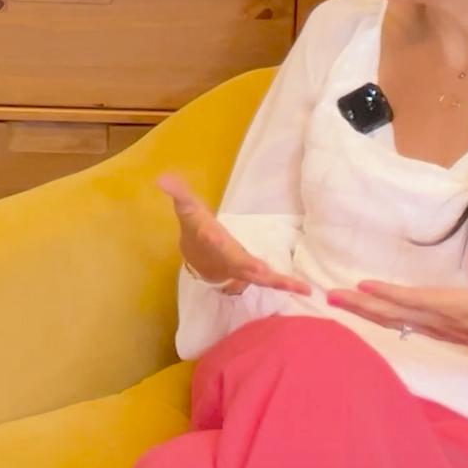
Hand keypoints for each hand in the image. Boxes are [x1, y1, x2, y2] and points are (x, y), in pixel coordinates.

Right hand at [156, 174, 310, 295]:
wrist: (200, 259)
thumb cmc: (197, 229)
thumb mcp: (189, 209)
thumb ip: (178, 193)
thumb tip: (161, 178)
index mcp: (209, 238)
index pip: (207, 236)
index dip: (210, 236)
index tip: (212, 236)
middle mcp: (225, 257)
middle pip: (236, 262)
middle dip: (248, 267)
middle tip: (262, 271)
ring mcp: (241, 269)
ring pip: (258, 277)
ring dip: (275, 281)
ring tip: (297, 286)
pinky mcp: (254, 274)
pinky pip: (270, 280)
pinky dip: (286, 284)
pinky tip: (306, 289)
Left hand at [324, 248, 467, 388]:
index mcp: (453, 308)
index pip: (413, 300)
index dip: (388, 293)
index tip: (361, 284)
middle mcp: (437, 321)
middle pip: (392, 313)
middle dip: (361, 305)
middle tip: (329, 295)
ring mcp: (435, 329)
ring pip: (392, 322)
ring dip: (363, 312)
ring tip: (336, 302)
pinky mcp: (436, 332)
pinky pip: (400, 326)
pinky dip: (378, 319)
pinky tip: (365, 313)